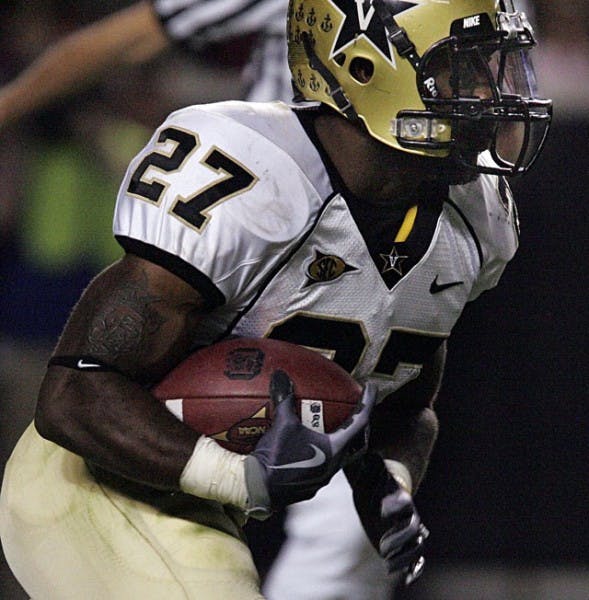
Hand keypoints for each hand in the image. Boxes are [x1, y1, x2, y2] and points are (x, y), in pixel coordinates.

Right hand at [244, 369, 375, 517]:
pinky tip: (309, 448)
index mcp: (334, 450)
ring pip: (340, 458)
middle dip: (361, 428)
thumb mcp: (282, 424)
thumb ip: (285, 399)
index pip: (359, 422)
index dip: (367, 402)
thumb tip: (281, 375)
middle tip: (359, 413)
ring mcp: (321, 479)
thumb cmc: (276, 457)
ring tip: (334, 429)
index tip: (370, 388)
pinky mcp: (307, 486)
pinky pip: (322, 467)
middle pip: (358, 445)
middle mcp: (333, 466)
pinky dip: (322, 454)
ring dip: (341, 443)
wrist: (258, 489)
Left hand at [345, 452, 428, 585]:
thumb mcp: (369, 467)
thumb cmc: (373, 473)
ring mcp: (406, 527)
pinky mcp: (402, 540)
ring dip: (405, 558)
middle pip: (412, 528)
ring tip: (389, 567)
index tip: (382, 513)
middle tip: (383, 549)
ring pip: (415, 545)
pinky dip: (412, 568)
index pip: (403, 503)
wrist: (382, 480)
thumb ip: (372, 465)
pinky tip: (406, 579)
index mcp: (400, 494)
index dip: (395, 508)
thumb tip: (372, 456)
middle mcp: (407, 512)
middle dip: (400, 540)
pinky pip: (413, 556)